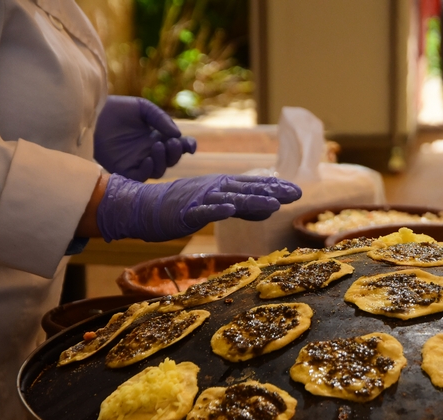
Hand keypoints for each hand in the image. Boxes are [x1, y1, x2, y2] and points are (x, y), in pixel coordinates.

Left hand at [93, 96, 196, 180]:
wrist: (92, 114)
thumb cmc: (117, 108)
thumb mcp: (143, 108)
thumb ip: (161, 119)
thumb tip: (177, 135)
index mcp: (157, 136)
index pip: (178, 146)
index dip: (187, 146)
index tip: (190, 145)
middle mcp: (150, 151)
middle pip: (171, 160)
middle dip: (176, 153)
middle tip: (171, 142)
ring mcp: (138, 161)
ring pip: (159, 170)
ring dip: (163, 161)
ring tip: (157, 146)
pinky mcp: (124, 169)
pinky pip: (142, 177)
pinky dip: (148, 170)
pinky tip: (147, 159)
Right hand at [97, 174, 301, 241]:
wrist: (144, 206)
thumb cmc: (182, 207)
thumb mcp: (219, 205)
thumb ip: (244, 208)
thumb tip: (270, 210)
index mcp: (224, 186)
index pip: (254, 186)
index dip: (276, 187)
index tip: (298, 190)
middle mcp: (216, 188)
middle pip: (248, 190)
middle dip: (272, 192)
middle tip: (296, 194)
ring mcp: (201, 198)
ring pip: (231, 199)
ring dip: (252, 201)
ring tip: (274, 204)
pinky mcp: (186, 211)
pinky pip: (203, 210)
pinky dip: (216, 210)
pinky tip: (229, 210)